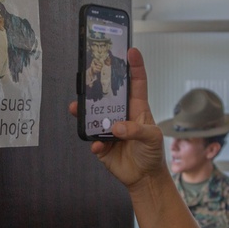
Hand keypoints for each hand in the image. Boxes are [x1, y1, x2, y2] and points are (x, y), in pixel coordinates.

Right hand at [69, 48, 166, 189]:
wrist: (144, 177)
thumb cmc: (152, 152)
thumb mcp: (152, 138)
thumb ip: (136, 130)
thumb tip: (116, 127)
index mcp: (137, 108)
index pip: (136, 82)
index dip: (134, 66)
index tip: (131, 50)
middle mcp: (121, 115)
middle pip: (107, 95)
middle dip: (96, 84)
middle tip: (88, 75)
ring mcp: (109, 129)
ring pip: (92, 115)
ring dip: (83, 111)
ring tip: (76, 107)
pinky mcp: (101, 145)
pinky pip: (92, 140)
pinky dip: (94, 143)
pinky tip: (99, 146)